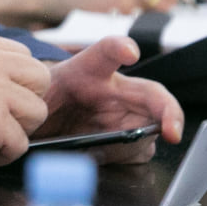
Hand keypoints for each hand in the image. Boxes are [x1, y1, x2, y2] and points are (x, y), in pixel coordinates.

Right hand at [0, 33, 52, 168]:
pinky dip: (1, 155)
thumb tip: (17, 80)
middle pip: (40, 79)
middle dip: (25, 103)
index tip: (4, 98)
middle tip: (1, 118)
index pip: (25, 55)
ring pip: (36, 113)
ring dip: (15, 131)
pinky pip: (20, 144)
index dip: (19, 82)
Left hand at [31, 36, 184, 162]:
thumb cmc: (46, 96)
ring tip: (120, 149)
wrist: (46, 114)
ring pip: (152, 126)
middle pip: (151, 94)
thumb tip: (48, 137)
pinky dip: (129, 157)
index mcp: (89, 70)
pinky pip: (141, 149)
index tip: (130, 52)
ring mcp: (127, 114)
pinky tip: (108, 156)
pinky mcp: (129, 138)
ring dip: (144, 141)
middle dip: (167, 111)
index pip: (106, 52)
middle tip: (171, 130)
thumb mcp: (35, 99)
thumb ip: (42, 111)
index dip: (120, 49)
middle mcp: (116, 91)